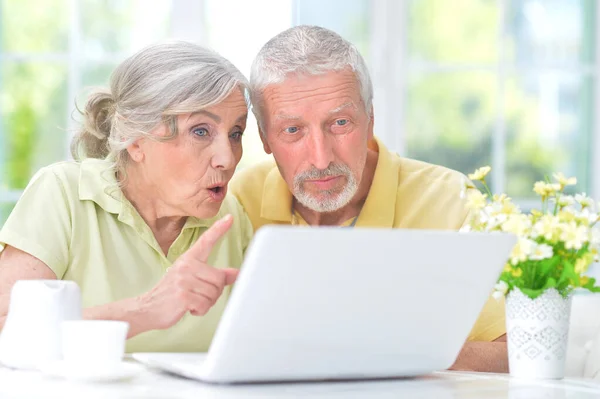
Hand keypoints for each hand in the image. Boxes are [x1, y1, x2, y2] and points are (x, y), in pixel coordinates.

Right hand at [138, 214, 238, 330]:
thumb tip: (236, 273)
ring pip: (213, 293)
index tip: (230, 218)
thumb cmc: (172, 293)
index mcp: (189, 259)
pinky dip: (200, 310)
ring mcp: (183, 280)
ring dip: (207, 303)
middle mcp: (186, 266)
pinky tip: (189, 308)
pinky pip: (205, 305)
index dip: (219, 230)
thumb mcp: (192, 280)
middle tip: (200, 296)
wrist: (147, 308)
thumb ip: (215, 276)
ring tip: (192, 301)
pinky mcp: (182, 295)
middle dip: (215, 292)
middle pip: (219, 278)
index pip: (206, 241)